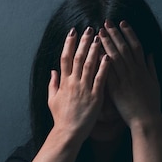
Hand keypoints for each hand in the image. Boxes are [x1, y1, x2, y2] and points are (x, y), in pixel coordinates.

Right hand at [48, 27, 110, 142]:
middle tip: (89, 28)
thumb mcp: (52, 100)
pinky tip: (108, 56)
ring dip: (94, 49)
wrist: (68, 133)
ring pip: (89, 64)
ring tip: (99, 37)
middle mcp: (73, 82)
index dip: (69, 43)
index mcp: (64, 82)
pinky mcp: (95, 96)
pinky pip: (100, 78)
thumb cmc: (61, 118)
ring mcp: (84, 89)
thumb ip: (52, 84)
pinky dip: (104, 66)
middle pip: (77, 57)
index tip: (73, 31)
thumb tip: (52, 71)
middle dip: (83, 41)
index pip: (65, 57)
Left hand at [98, 20, 160, 128]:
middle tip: (106, 22)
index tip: (122, 23)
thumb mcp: (154, 83)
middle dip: (114, 34)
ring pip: (115, 58)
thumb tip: (150, 54)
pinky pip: (107, 73)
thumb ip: (151, 67)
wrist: (146, 120)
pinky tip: (95, 53)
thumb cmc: (151, 103)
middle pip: (123, 48)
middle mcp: (134, 72)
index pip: (135, 46)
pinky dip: (101, 63)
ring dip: (106, 44)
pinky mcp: (116, 90)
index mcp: (143, 69)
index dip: (128, 33)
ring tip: (99, 33)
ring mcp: (125, 80)